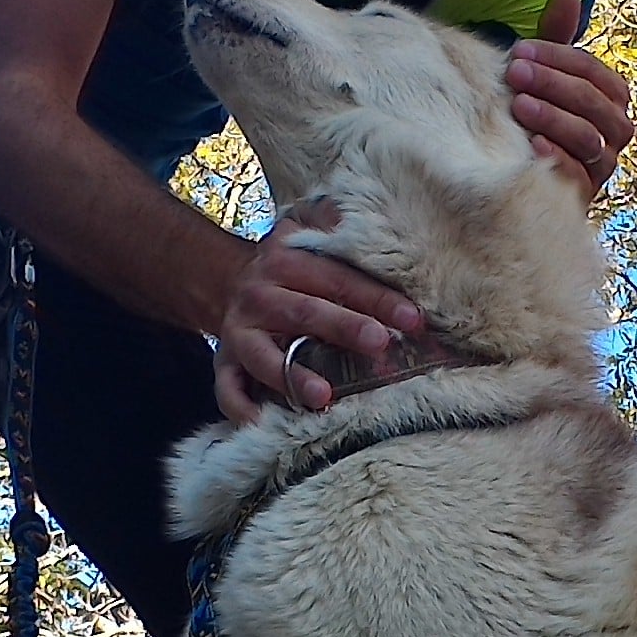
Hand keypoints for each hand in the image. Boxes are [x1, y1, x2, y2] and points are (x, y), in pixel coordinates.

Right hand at [214, 212, 423, 424]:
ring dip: (292, 376)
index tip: (413, 318)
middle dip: (343, 328)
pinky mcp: (225, 363)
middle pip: (305, 313)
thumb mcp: (302, 232)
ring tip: (322, 396)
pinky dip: (241, 407)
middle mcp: (261, 296)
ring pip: (263, 356)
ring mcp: (239, 333)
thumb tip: (371, 214)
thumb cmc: (285, 267)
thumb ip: (333, 221)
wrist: (222, 283)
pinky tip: (263, 422)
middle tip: (379, 343)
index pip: (337, 279)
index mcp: (286, 262)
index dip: (376, 298)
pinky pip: (227, 389)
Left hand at [505, 0, 631, 197]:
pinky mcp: (584, 193)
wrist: (518, 169)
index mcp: (611, 97)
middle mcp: (615, 131)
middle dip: (553, 85)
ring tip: (518, 106)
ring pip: (589, 138)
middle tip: (514, 73)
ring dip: (554, 119)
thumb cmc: (533, 112)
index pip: (594, 72)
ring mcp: (602, 164)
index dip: (559, 58)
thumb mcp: (541, 74)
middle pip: (594, 103)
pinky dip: (557, 159)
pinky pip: (579, 176)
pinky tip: (531, 146)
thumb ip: (555, 37)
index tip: (519, 50)